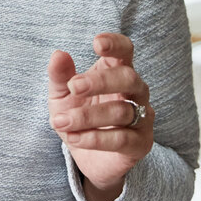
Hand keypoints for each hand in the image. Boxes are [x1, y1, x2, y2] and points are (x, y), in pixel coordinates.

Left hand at [47, 33, 152, 200]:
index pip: (125, 50)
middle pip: (128, 77)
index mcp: (117, 71)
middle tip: (73, 87)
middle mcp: (135, 91)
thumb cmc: (78, 116)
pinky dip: (95, 138)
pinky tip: (74, 138)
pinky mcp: (141, 143)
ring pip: (122, 111)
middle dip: (100, 81)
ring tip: (61, 121)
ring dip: (87, 116)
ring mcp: (142, 117)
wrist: (86, 157)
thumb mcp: (61, 95)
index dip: (115, 44)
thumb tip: (58, 54)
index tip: (97, 43)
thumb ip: (60, 75)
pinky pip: (122, 138)